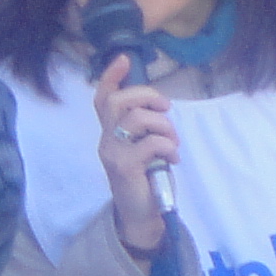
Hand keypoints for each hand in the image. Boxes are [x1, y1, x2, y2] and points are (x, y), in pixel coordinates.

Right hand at [89, 57, 177, 251]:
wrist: (142, 217)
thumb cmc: (146, 180)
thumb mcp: (144, 148)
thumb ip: (144, 128)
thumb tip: (158, 104)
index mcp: (110, 133)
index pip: (102, 99)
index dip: (111, 76)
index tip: (124, 58)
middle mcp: (106, 141)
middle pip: (117, 102)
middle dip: (146, 96)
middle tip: (165, 108)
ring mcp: (113, 154)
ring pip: (135, 119)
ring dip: (163, 125)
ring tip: (173, 141)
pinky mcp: (125, 168)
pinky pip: (150, 143)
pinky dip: (168, 147)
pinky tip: (173, 159)